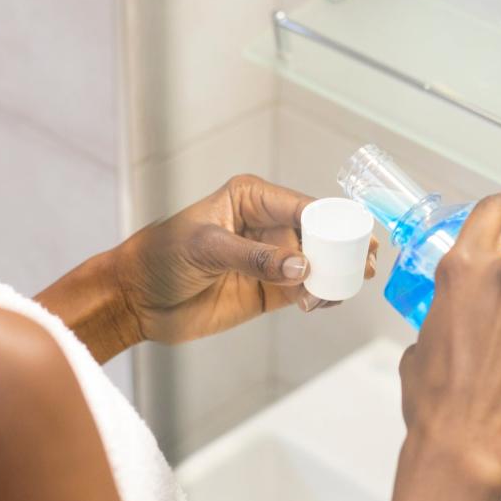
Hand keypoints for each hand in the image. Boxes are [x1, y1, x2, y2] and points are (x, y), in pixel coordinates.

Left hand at [113, 174, 377, 344]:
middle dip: (344, 247)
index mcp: (252, 199)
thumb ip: (254, 258)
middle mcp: (266, 225)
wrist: (136, 299)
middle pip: (319, 234)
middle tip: (365, 263)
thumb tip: (301, 265)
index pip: (303, 206)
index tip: (355, 238)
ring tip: (344, 288)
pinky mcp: (268, 291)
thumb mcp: (205, 250)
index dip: (333, 221)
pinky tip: (322, 302)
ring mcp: (270, 259)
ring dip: (335, 275)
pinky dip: (320, 296)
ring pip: (318, 263)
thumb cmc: (160, 258)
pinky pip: (305, 290)